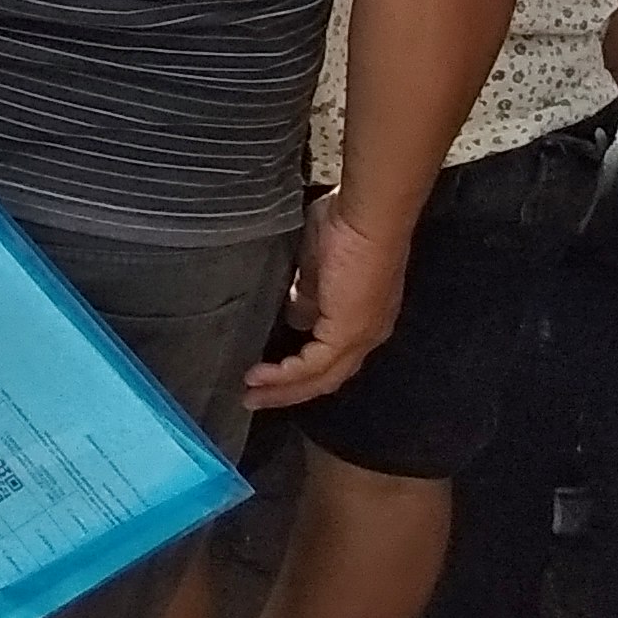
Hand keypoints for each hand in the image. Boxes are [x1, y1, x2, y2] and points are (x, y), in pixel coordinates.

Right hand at [243, 190, 409, 406]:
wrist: (367, 218)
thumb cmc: (343, 226)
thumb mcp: (317, 265)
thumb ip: (308, 293)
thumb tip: (295, 314)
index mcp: (362, 317)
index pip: (331, 357)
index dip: (298, 371)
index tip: (264, 375)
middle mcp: (367, 335)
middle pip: (326, 378)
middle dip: (287, 392)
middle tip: (253, 398)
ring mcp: (360, 336)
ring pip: (320, 379)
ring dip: (283, 390)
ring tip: (250, 394)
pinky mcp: (348, 333)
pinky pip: (313, 366)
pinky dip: (285, 375)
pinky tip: (259, 377)